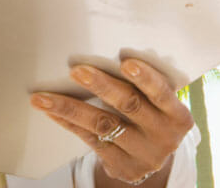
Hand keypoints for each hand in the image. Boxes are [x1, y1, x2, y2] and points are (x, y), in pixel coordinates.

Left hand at [30, 58, 193, 185]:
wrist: (150, 156)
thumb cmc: (149, 115)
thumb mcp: (156, 103)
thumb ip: (141, 84)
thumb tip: (99, 52)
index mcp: (177, 115)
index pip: (162, 93)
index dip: (146, 78)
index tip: (126, 61)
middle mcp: (163, 137)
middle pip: (129, 106)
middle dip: (101, 86)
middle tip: (76, 71)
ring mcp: (143, 154)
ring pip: (102, 125)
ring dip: (69, 107)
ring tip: (43, 96)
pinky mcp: (122, 167)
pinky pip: (90, 139)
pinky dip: (68, 122)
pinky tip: (50, 110)